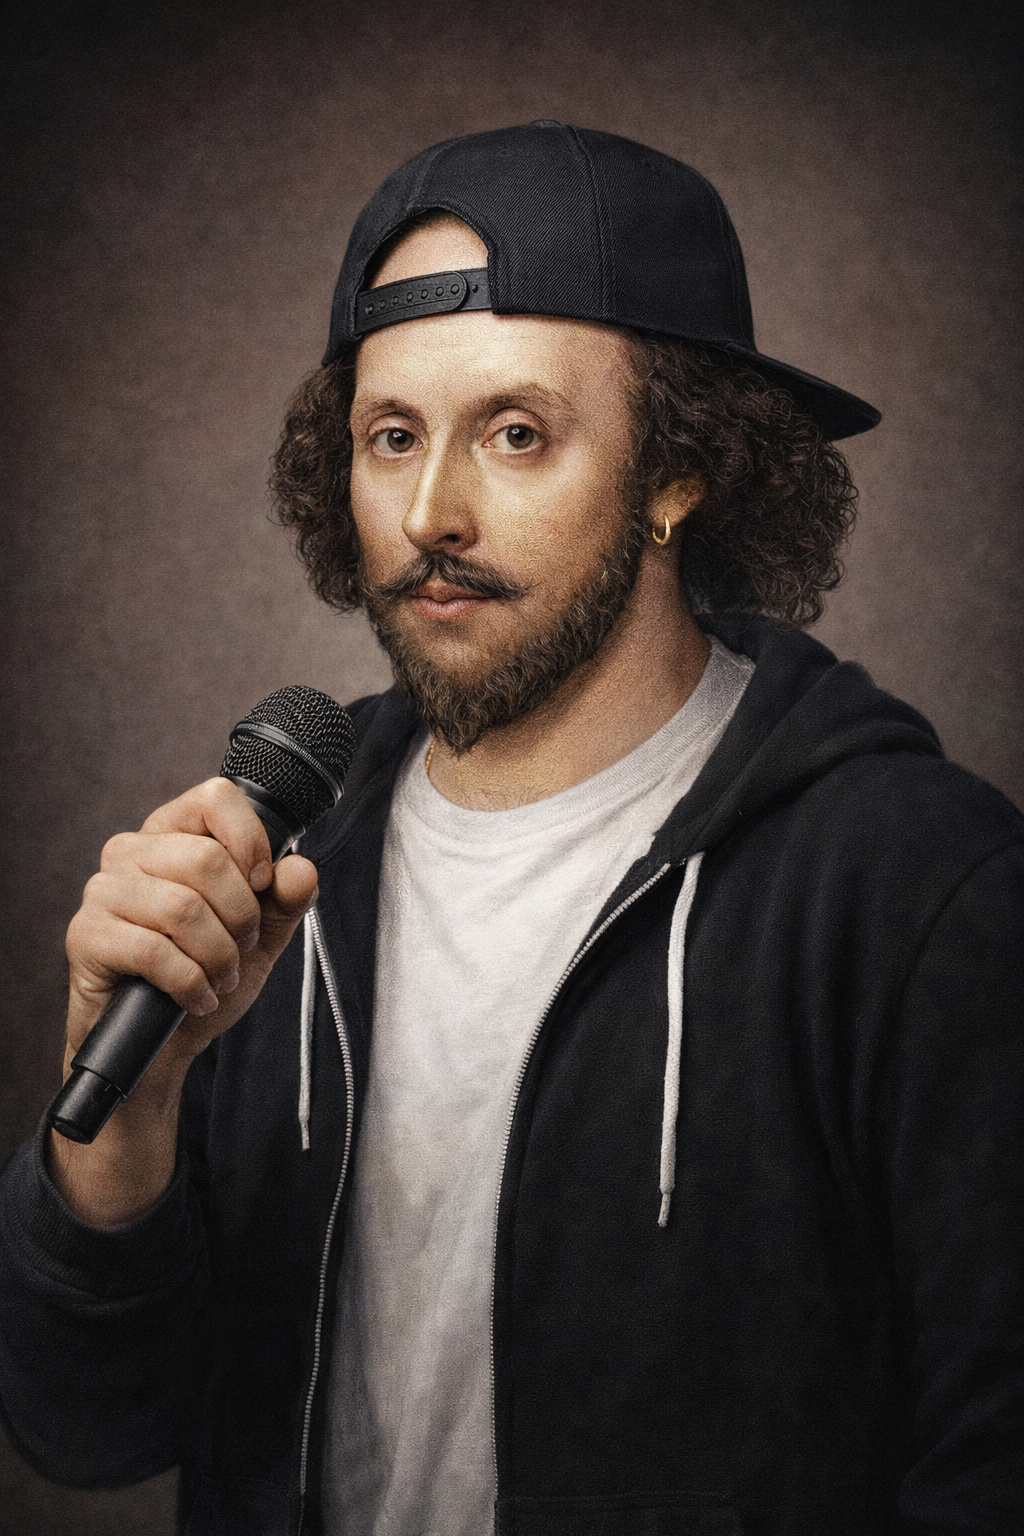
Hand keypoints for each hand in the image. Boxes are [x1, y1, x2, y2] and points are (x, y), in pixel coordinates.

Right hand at [64, 777, 317, 1078]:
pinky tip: (197, 998)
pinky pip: (153, 952)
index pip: (216, 798)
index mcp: (174, 834)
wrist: (163, 1045)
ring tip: (220, 978)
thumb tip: (300, 870)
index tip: (262, 885)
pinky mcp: (85, 935)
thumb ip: (285, 900)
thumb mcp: (260, 936)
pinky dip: (191, 983)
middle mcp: (132, 852)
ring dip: (218, 956)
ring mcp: (103, 891)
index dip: (251, 841)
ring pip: (183, 909)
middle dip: (241, 918)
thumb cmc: (204, 977)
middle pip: (206, 860)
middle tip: (240, 950)